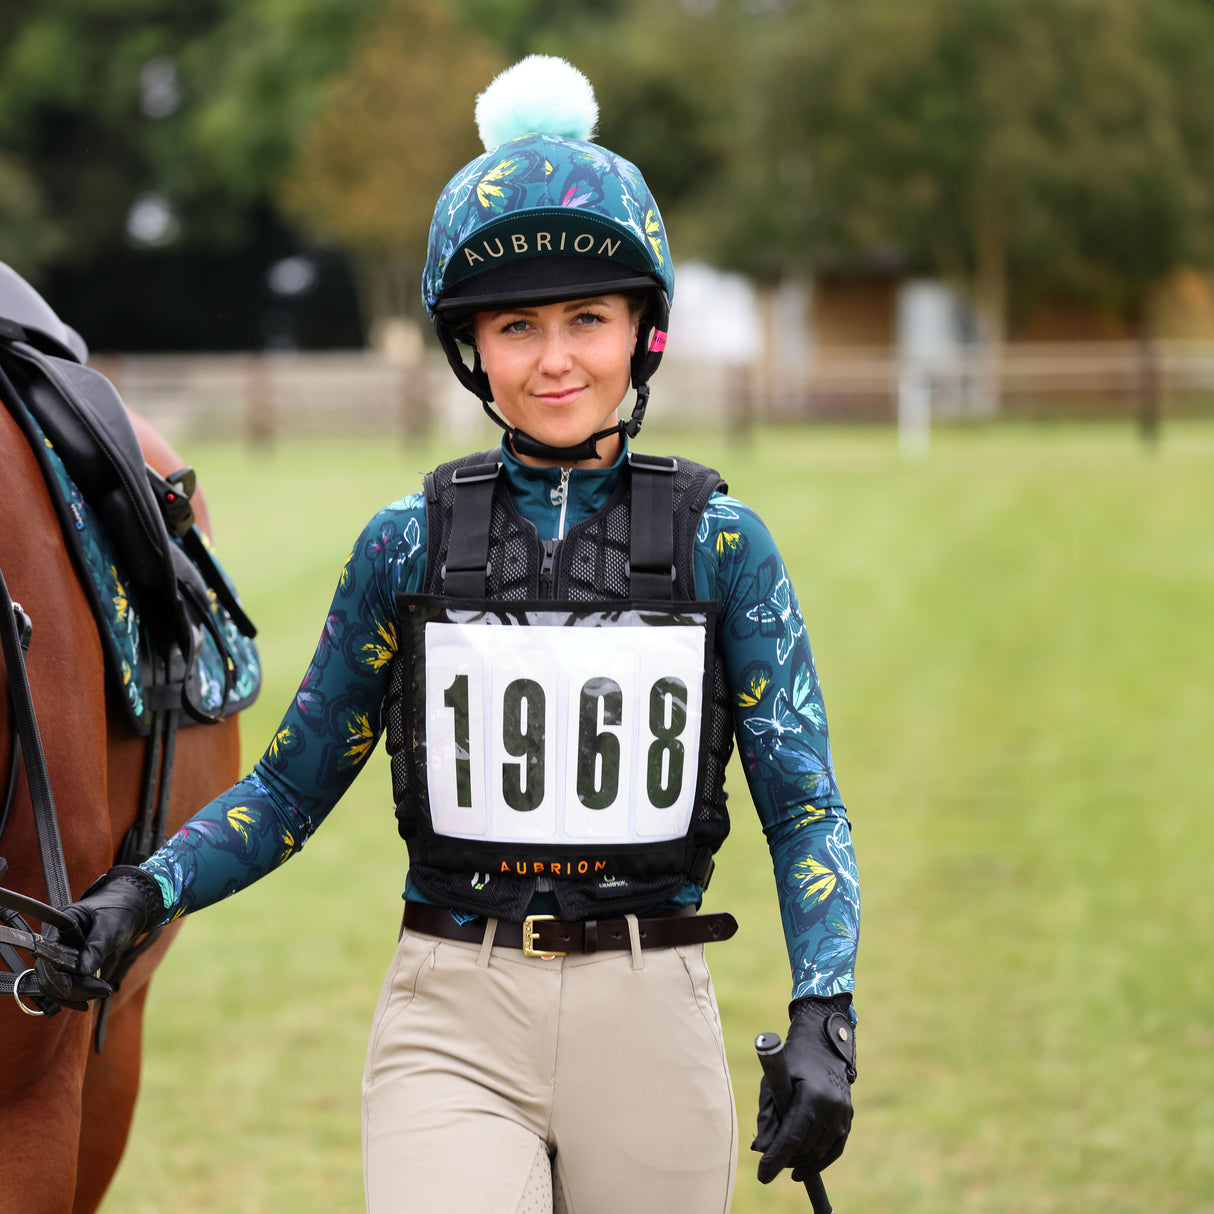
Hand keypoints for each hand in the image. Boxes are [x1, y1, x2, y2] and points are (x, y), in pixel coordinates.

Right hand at [34, 865, 163, 1006]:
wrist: (129, 911)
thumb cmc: (119, 912)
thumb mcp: (111, 926)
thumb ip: (97, 946)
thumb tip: (83, 972)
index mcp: (60, 924)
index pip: (48, 956)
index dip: (57, 976)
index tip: (72, 989)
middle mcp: (55, 940)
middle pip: (49, 974)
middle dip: (73, 988)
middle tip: (103, 990)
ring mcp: (60, 954)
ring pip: (55, 984)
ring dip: (76, 994)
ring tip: (103, 991)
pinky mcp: (68, 965)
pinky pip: (64, 985)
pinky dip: (76, 994)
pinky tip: (91, 997)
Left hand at [751, 992, 856, 1182]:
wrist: (823, 1044)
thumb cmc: (792, 1062)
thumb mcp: (773, 1083)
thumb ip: (767, 1116)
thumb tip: (762, 1150)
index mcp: (811, 1095)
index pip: (793, 1136)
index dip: (777, 1158)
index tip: (763, 1176)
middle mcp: (832, 1107)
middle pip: (806, 1147)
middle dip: (785, 1159)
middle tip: (769, 1162)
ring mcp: (843, 1114)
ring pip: (820, 1152)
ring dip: (800, 1161)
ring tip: (783, 1160)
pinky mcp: (848, 1119)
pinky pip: (834, 1150)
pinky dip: (818, 1162)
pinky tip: (801, 1168)